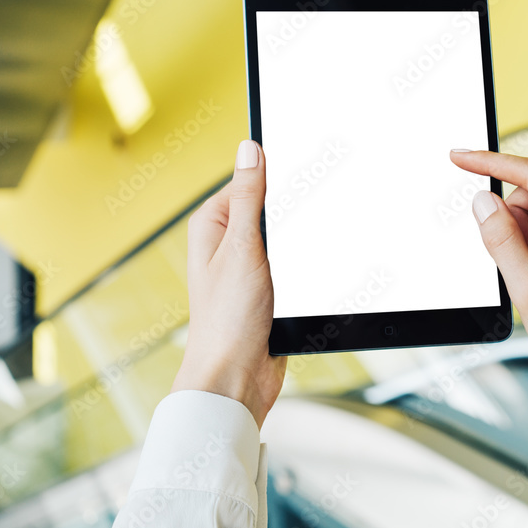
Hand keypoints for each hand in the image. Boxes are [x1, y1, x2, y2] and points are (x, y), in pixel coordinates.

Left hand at [171, 140, 286, 427]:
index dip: (280, 177)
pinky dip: (306, 265)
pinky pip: (295, 262)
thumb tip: (250, 149)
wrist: (237, 378)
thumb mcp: (242, 248)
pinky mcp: (269, 287)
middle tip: (309, 224)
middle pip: (273, 206)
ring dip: (302, 243)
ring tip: (305, 258)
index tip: (307, 175)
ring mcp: (249, 264)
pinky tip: (313, 272)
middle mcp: (228, 241)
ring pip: (288, 236)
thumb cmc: (227, 320)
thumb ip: (250, 197)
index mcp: (213, 223)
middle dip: (294, 213)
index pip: (252, 179)